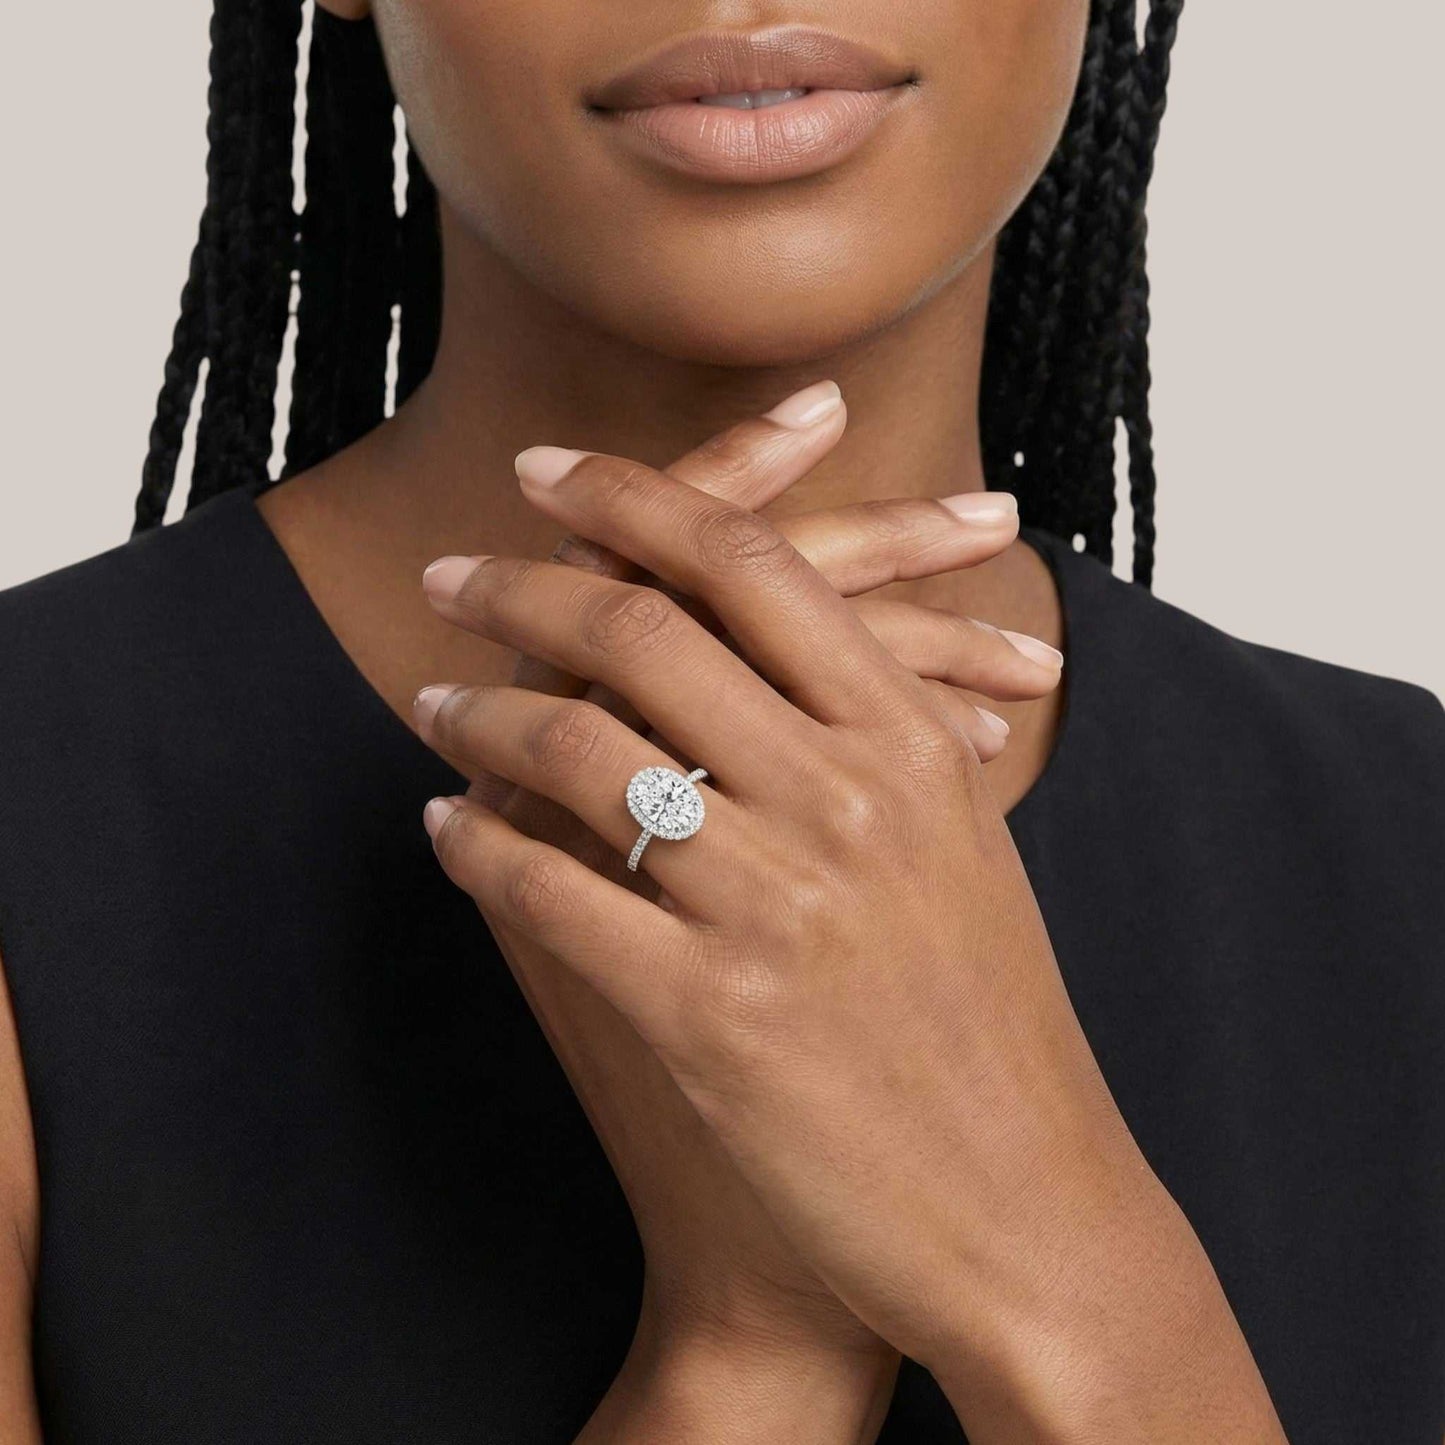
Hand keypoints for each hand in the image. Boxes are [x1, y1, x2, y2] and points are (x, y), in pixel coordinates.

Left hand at [416, 398, 1286, 1441]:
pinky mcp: (713, 1016)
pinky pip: (550, 891)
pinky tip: (447, 825)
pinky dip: (477, 845)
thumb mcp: (958, 841)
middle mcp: (848, 798)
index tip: (548, 472)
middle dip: (520, 582)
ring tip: (436, 699)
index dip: (632, 494)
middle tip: (450, 573)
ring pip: (579, 749)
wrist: (1030, 1209)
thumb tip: (759, 631)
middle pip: (645, 628)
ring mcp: (778, 905)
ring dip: (480, 712)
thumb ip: (874, 727)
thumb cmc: (987, 1017)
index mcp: (911, 740)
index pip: (749, 559)